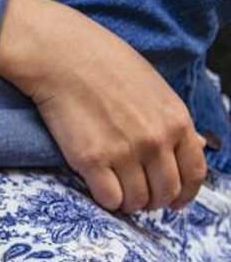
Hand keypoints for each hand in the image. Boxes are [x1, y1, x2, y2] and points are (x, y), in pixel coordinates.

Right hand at [0, 0, 206, 212]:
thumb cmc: (107, 66)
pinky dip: (107, 200)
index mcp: (175, 121)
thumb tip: (196, 144)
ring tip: (118, 193)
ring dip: (128, 203)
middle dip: (153, 201)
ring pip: (136, 200)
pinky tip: (100, 188)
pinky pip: (108, 198)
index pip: (193, 173)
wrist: (65, 58)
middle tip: (139, 197)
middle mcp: (155, 141)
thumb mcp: (156, 90)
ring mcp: (123, 152)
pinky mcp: (91, 160)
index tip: (174, 202)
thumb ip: (174, 121)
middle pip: (165, 192)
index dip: (185, 194)